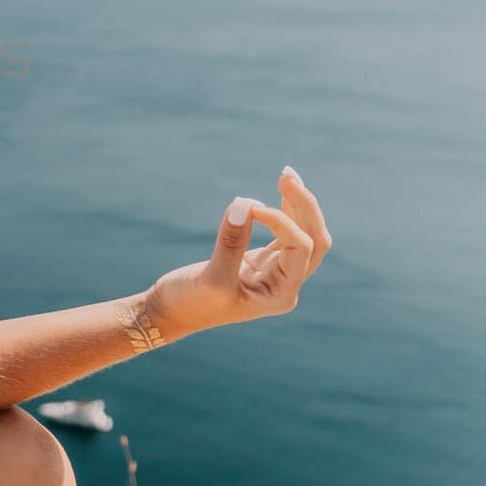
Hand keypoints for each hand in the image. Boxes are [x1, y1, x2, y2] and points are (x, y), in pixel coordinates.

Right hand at [144, 168, 331, 341]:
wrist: (170, 311)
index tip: (251, 208)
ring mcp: (274, 271)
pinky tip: (278, 191)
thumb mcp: (211, 277)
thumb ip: (230, 242)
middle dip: (304, 206)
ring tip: (286, 173)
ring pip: (302, 233)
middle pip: (314, 240)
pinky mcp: (259, 260)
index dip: (281, 221)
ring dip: (296, 204)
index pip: (300, 249)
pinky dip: (282, 210)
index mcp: (281, 295)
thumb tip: (244, 203)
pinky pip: (283, 232)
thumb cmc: (190, 303)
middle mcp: (285, 284)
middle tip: (285, 173)